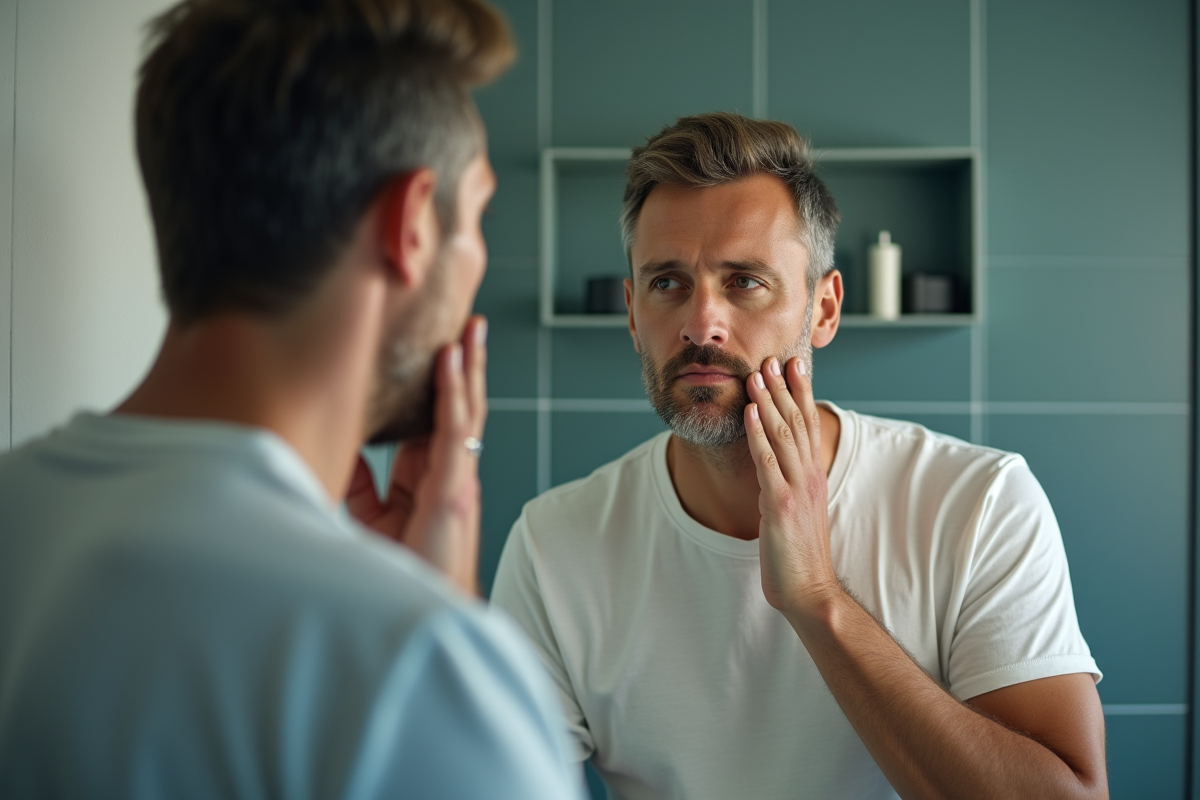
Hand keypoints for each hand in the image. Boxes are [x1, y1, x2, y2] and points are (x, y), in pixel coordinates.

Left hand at [346, 315, 488, 594]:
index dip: (443, 385)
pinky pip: (454, 432)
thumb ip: (361, 482)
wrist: (417, 612)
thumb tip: (342, 445)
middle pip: (463, 409)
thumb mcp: (369, 517)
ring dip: (469, 368)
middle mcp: (452, 474)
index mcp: (434, 480)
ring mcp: (457, 480)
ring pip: (467, 413)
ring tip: (469, 331)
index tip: (440, 348)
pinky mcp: (452, 489)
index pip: (440, 420)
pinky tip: (452, 363)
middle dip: (467, 366)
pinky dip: (454, 394)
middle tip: (468, 324)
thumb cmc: (401, 572)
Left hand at [744, 356, 840, 617]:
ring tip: (758, 373)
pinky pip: (767, 462)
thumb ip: (789, 486)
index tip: (794, 365)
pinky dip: (758, 434)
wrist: (810, 591)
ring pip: (782, 435)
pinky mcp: (780, 504)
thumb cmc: (799, 556)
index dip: (801, 393)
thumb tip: (774, 469)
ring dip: (769, 401)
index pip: (808, 425)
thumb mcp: (797, 512)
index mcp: (812, 476)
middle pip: (796, 422)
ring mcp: (795, 488)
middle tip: (774, 357)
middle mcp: (808, 476)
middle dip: (784, 388)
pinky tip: (750, 412)